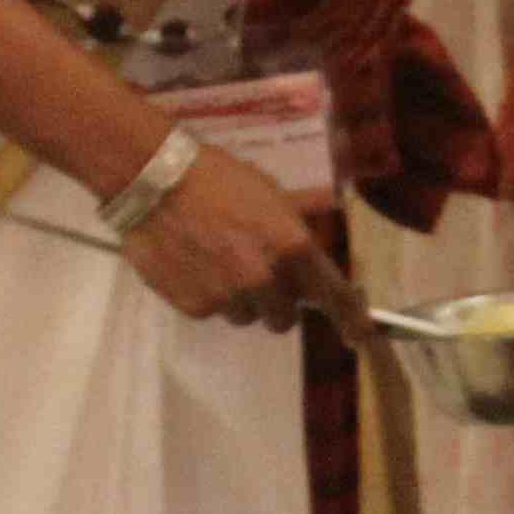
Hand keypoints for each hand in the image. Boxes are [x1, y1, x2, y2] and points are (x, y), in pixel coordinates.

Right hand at [116, 141, 353, 330]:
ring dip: (240, 300)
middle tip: (258, 276)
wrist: (153, 181)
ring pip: (246, 316)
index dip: (351, 320)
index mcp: (292, 246)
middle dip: (277, 302)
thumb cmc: (215, 178)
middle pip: (284, 318)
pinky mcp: (195, 307)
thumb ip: (295, 230)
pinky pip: (212, 312)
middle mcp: (265, 279)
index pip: (333, 296)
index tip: (360, 335)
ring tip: (216, 262)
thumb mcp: (268, 194)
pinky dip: (208, 296)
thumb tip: (317, 242)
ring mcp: (228, 298)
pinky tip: (193, 265)